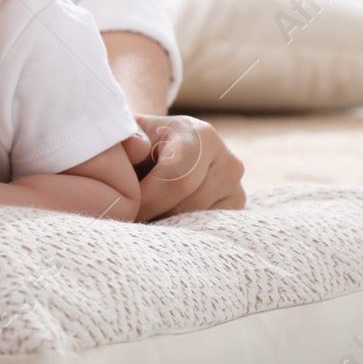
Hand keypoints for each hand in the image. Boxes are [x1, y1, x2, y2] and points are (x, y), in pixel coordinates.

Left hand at [123, 114, 246, 219]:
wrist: (161, 148)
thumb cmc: (139, 143)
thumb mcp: (126, 134)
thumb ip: (126, 139)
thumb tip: (137, 149)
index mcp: (201, 136)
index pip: (177, 180)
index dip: (149, 200)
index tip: (125, 208)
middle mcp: (228, 161)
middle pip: (187, 205)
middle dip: (154, 214)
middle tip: (130, 215)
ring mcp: (236, 186)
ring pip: (196, 221)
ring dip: (165, 223)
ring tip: (146, 210)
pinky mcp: (236, 207)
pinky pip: (206, 229)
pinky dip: (181, 228)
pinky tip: (164, 215)